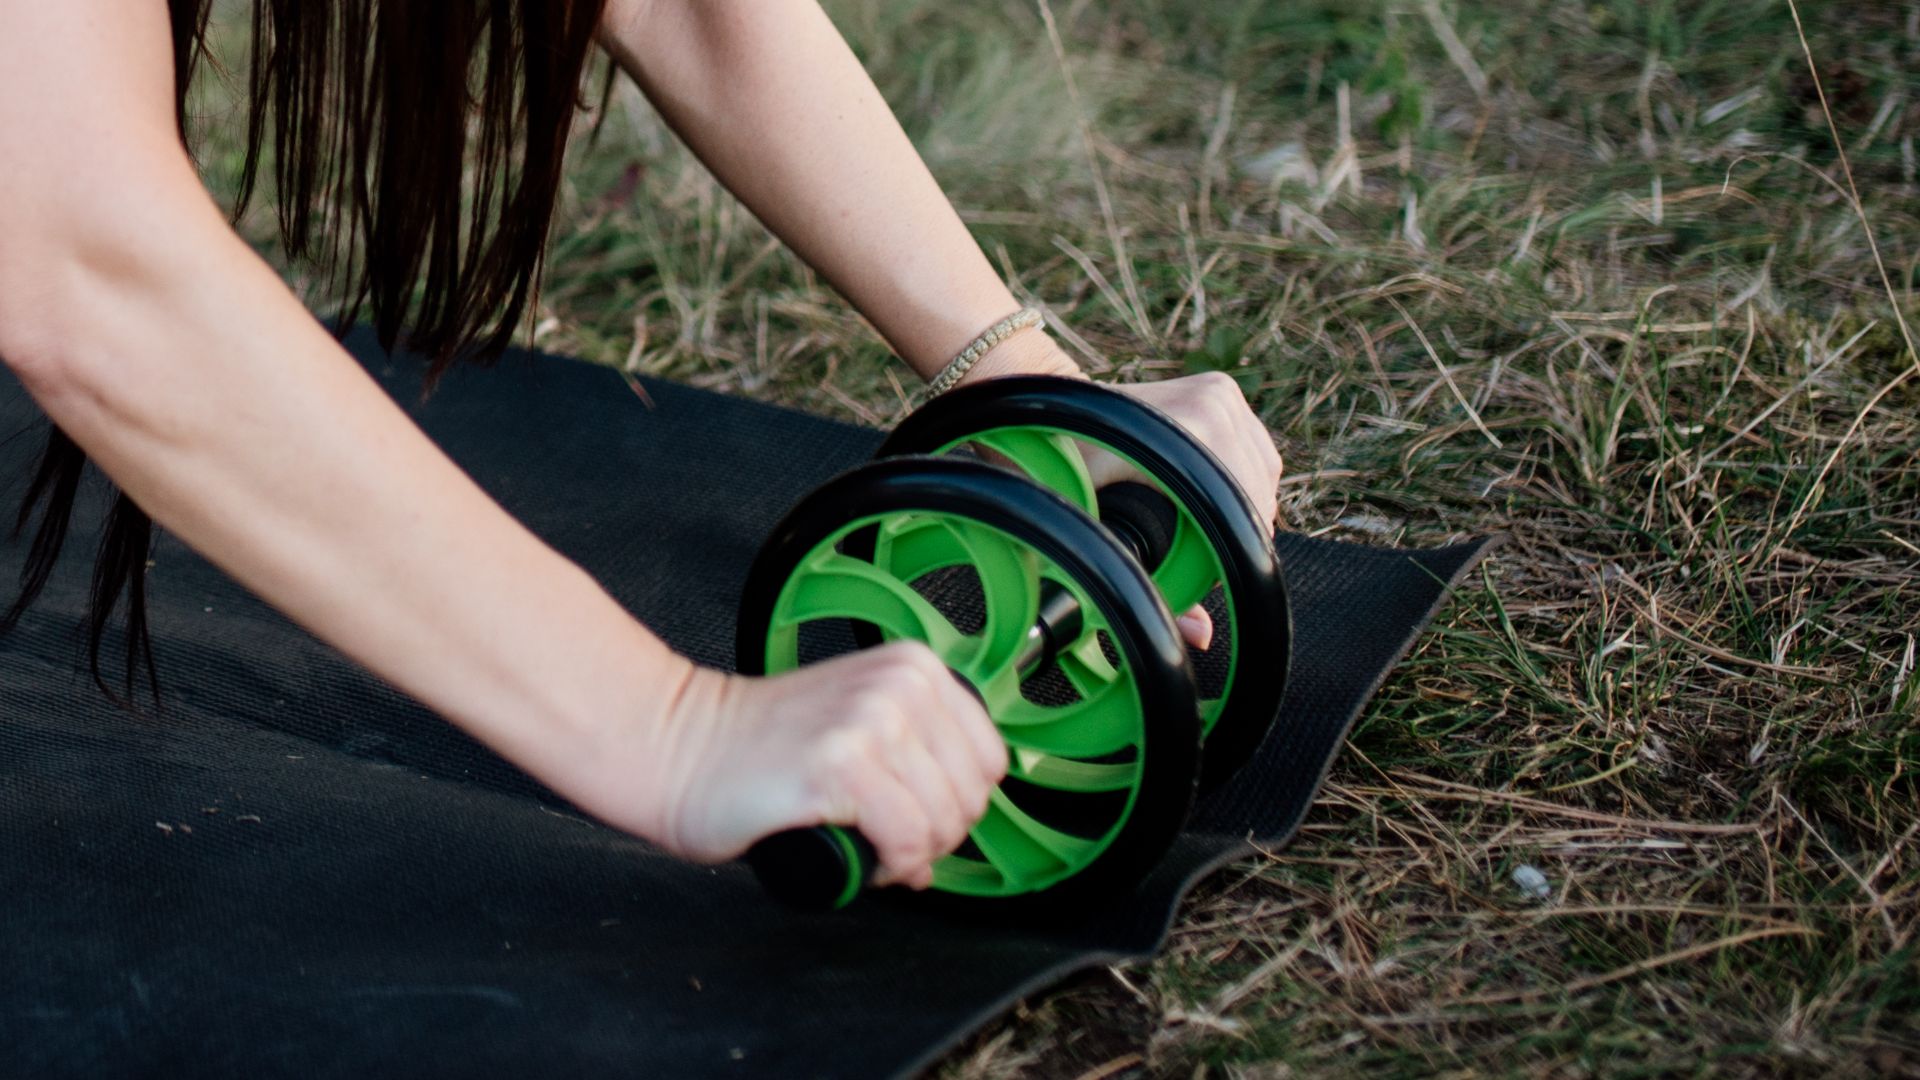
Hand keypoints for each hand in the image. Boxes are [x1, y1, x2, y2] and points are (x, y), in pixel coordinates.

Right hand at [608, 643, 1007, 889]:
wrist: (678, 749)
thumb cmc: (759, 748)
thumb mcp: (860, 720)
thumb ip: (914, 751)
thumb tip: (956, 825)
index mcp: (914, 667)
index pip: (989, 760)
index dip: (956, 805)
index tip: (915, 817)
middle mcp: (901, 686)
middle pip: (971, 798)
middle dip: (935, 837)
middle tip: (885, 841)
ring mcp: (872, 722)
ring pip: (941, 825)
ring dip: (909, 856)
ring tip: (864, 846)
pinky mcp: (841, 765)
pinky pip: (906, 842)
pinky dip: (891, 868)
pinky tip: (861, 859)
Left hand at [955, 334, 1283, 649]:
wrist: (1046, 406)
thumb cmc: (1058, 470)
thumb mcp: (1094, 530)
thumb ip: (1147, 582)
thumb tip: (1201, 636)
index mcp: (1189, 429)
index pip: (1242, 511)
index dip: (1225, 552)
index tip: (1196, 572)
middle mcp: (1213, 402)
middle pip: (1257, 497)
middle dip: (1232, 535)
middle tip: (1187, 554)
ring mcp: (1221, 392)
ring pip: (1264, 478)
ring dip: (1238, 510)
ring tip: (1190, 525)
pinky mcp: (1224, 392)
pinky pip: (1259, 456)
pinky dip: (1241, 484)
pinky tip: (1202, 498)